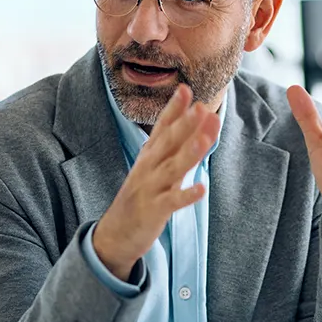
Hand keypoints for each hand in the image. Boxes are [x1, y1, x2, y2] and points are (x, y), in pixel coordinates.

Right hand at [93, 84, 220, 276]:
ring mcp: (150, 189)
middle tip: (199, 107)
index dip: (173, 109)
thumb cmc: (143, 196)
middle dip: (183, 125)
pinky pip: (171, 202)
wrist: (116, 233)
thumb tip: (205, 121)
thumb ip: (182, 147)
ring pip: (171, 169)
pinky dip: (186, 195)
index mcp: (149, 156)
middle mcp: (148, 168)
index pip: (161, 128)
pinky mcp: (153, 211)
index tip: (185, 89)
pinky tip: (201, 190)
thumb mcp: (158, 168)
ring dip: (188, 154)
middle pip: (167, 143)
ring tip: (204, 140)